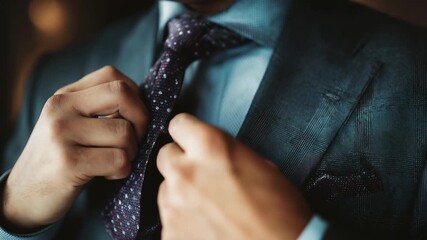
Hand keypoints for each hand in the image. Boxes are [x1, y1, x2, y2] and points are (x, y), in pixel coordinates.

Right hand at [2, 66, 147, 231]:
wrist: (24, 196)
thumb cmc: (60, 159)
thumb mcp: (72, 124)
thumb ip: (99, 108)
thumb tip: (144, 103)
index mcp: (64, 96)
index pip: (112, 75)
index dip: (135, 97)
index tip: (132, 119)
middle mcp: (60, 108)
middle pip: (122, 94)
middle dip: (141, 120)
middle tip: (134, 141)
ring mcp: (62, 133)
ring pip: (125, 133)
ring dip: (131, 153)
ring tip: (115, 162)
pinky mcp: (68, 162)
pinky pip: (119, 159)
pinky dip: (122, 170)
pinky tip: (108, 175)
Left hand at [157, 114, 311, 239]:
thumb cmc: (280, 215)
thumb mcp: (262, 166)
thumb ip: (228, 153)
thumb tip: (214, 155)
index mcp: (210, 147)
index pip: (178, 124)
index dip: (187, 133)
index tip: (192, 141)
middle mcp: (185, 172)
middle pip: (166, 156)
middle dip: (181, 163)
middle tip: (201, 177)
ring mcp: (173, 205)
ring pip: (166, 189)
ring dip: (181, 194)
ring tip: (208, 209)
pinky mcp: (169, 233)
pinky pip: (169, 219)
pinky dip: (183, 222)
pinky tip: (205, 228)